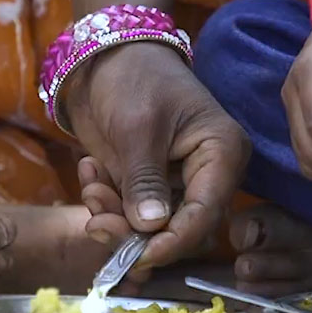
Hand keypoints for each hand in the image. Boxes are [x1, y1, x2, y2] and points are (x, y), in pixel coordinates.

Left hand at [65, 42, 248, 271]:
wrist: (106, 55)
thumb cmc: (133, 78)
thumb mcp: (137, 128)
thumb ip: (144, 180)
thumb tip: (150, 228)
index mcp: (221, 153)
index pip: (206, 213)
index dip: (174, 241)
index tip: (139, 257)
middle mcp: (207, 173)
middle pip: (181, 228)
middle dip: (136, 232)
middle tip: (97, 222)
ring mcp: (179, 180)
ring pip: (153, 226)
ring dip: (116, 217)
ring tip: (92, 187)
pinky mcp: (152, 183)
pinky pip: (132, 212)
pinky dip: (107, 203)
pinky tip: (90, 171)